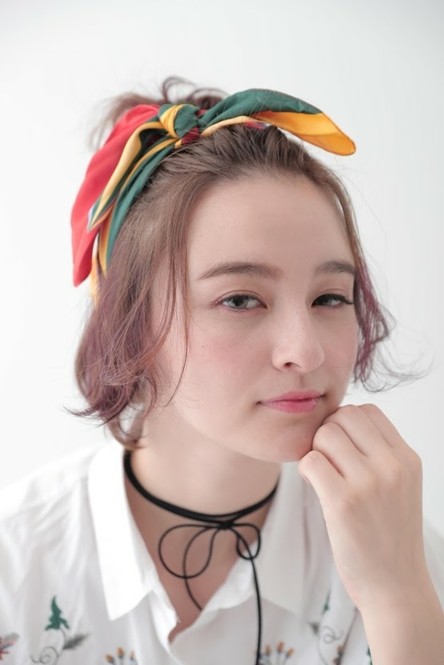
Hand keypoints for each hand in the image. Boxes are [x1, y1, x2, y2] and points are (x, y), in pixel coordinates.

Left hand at [298, 404, 428, 612]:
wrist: (396, 586)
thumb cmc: (390, 535)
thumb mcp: (401, 485)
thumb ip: (378, 453)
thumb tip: (338, 422)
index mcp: (407, 458)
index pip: (368, 411)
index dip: (346, 423)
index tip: (340, 446)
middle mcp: (392, 466)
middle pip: (344, 416)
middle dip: (328, 432)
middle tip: (327, 460)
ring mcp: (368, 483)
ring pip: (325, 434)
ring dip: (315, 450)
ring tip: (322, 474)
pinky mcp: (343, 502)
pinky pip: (311, 461)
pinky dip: (305, 469)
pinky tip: (314, 486)